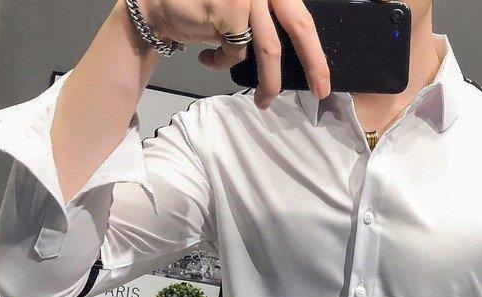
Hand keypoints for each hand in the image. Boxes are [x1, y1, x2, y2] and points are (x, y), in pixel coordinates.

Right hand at [138, 0, 329, 106]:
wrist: (158, 1)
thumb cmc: (202, 7)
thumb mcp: (244, 8)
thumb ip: (267, 20)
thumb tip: (298, 57)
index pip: (301, 16)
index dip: (316, 50)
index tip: (323, 79)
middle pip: (299, 25)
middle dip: (314, 63)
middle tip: (321, 92)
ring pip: (268, 49)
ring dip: (268, 83)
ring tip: (263, 102)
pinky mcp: (229, 10)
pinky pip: (236, 53)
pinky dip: (223, 62)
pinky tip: (207, 56)